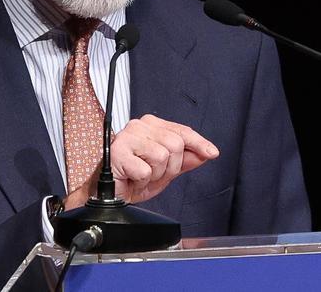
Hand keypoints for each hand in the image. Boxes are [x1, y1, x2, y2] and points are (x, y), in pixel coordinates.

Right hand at [64, 114, 218, 208]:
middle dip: (170, 167)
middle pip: (176, 145)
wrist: (109, 194)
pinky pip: (145, 170)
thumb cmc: (131, 179)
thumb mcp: (165, 171)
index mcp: (152, 126)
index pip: (182, 131)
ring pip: (162, 156)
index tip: (212, 152)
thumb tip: (205, 153)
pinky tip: (131, 178)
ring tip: (142, 176)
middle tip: (154, 174)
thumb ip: (185, 160)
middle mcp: (140, 127)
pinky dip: (141, 181)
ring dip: (155, 175)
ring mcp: (128, 137)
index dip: (199, 144)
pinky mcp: (118, 152)